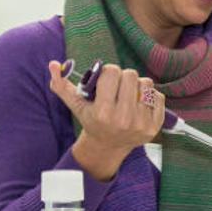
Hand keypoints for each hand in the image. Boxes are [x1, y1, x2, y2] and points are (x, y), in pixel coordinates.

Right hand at [48, 60, 164, 180]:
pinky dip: (149, 97)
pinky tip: (139, 105)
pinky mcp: (154, 126)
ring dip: (137, 86)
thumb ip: (61, 85)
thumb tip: (52, 64)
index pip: (112, 72)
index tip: (105, 81)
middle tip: (117, 88)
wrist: (108, 146)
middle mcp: (123, 119)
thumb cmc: (91, 120)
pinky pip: (158, 96)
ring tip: (128, 96)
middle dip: (123, 78)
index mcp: (103, 111)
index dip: (108, 73)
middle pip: (131, 75)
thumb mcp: (75, 104)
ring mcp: (141, 123)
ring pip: (146, 83)